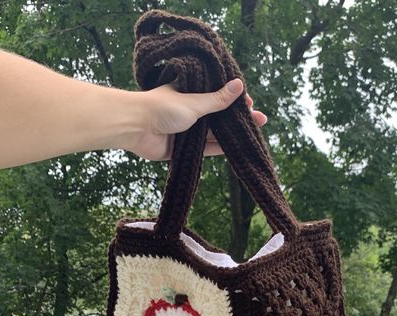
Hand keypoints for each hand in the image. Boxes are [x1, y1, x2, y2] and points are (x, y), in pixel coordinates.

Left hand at [122, 78, 266, 160]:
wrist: (136, 127)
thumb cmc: (162, 108)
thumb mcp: (195, 102)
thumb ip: (218, 99)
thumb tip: (239, 85)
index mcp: (190, 92)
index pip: (217, 94)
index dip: (234, 99)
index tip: (250, 103)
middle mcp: (188, 110)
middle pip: (218, 115)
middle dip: (237, 118)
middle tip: (260, 120)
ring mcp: (186, 130)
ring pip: (213, 132)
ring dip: (231, 133)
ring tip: (253, 134)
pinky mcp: (182, 148)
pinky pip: (204, 148)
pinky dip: (218, 148)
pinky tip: (235, 148)